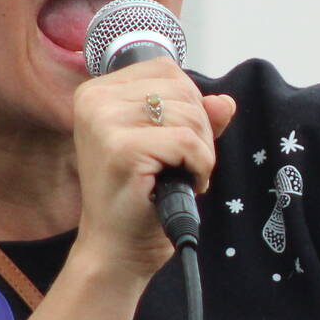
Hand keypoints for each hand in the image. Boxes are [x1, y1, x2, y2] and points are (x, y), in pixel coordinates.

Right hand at [71, 59, 235, 281]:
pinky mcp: (121, 149)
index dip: (190, 104)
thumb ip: (195, 118)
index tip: (179, 141)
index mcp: (97, 92)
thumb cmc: (139, 198)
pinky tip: (185, 184)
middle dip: (200, 129)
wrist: (117, 249)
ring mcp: (104, 123)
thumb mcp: (168, 147)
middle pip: (182, 89)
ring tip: (180, 176)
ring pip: (189, 115)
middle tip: (184, 164)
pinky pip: (188, 142)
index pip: (167, 70)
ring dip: (201, 151)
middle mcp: (94, 100)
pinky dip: (200, 166)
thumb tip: (224, 102)